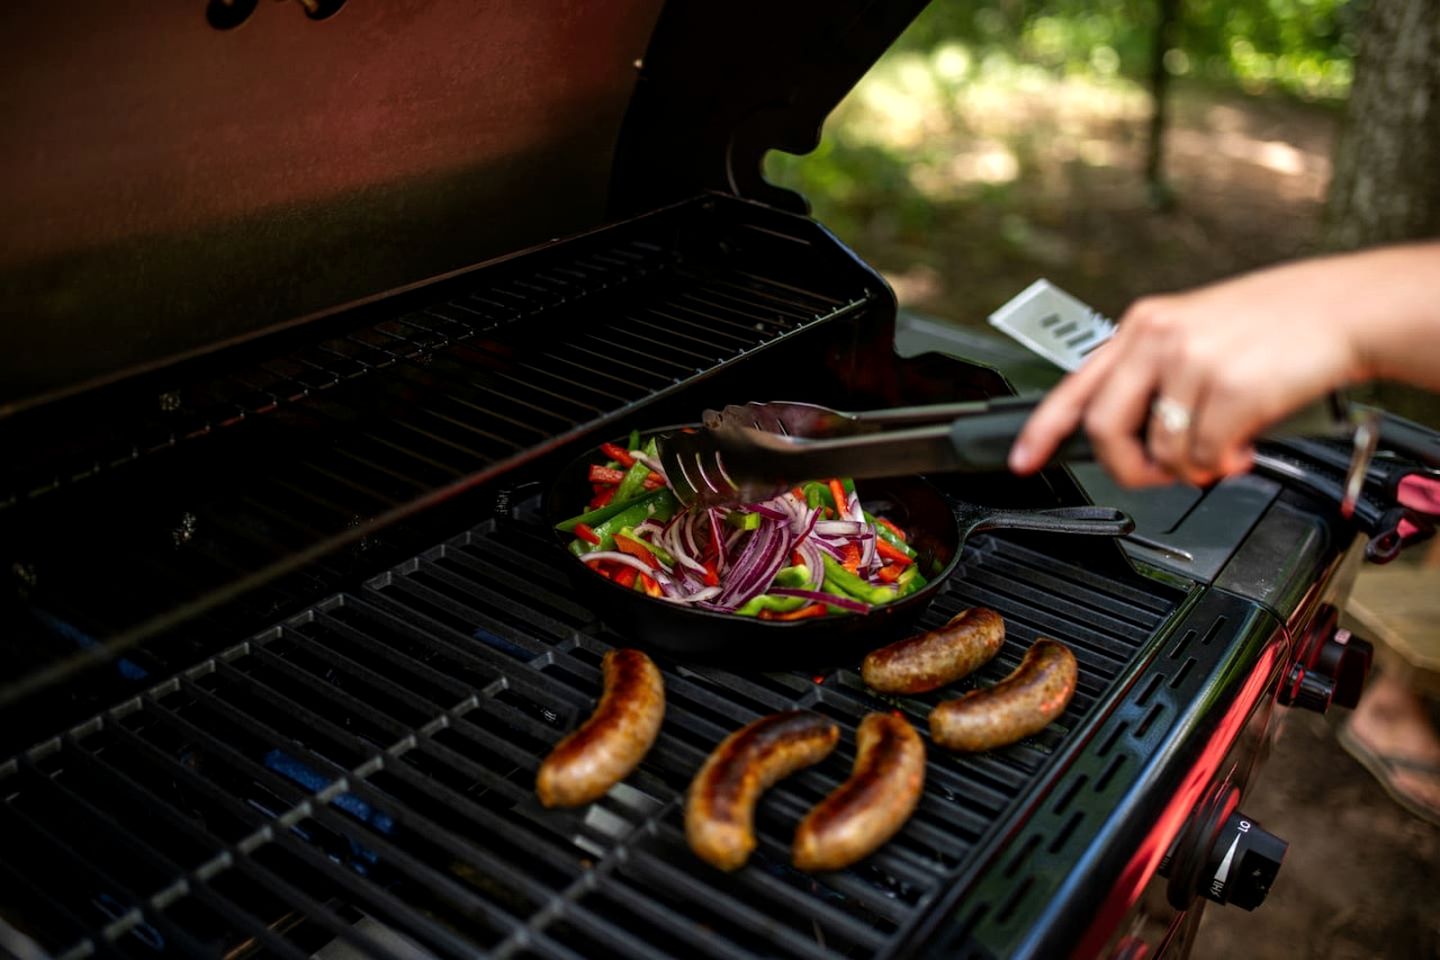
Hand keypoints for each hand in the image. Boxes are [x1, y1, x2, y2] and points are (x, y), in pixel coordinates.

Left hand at [1009, 257, 1375, 486]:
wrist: (1348, 307)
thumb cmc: (1278, 325)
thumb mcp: (1198, 334)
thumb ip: (1156, 379)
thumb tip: (1137, 445)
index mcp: (1142, 326)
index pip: (1074, 385)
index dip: (1042, 431)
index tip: (1023, 461)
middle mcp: (1158, 338)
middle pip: (1104, 429)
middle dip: (1128, 468)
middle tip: (1158, 473)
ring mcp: (1192, 360)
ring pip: (1161, 450)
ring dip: (1191, 467)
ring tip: (1221, 448)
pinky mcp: (1229, 386)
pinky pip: (1203, 454)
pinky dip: (1222, 464)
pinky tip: (1243, 446)